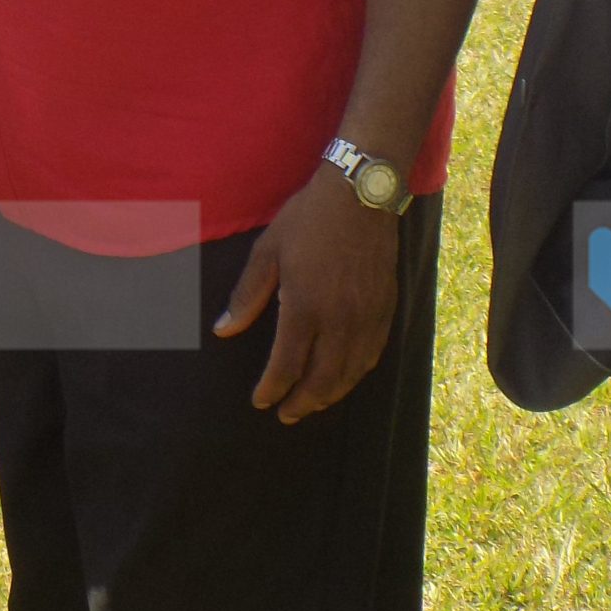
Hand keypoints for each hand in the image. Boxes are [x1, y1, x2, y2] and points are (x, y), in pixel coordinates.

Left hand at [213, 169, 400, 423]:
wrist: (361, 196)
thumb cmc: (307, 220)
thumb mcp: (267, 252)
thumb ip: (247, 296)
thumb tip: (223, 330)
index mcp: (305, 307)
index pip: (287, 364)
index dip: (272, 388)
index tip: (260, 401)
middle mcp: (340, 320)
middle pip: (321, 379)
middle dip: (301, 402)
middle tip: (285, 414)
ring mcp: (367, 317)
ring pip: (350, 373)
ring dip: (329, 395)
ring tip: (311, 404)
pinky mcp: (387, 310)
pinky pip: (372, 355)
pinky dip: (356, 375)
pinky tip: (344, 378)